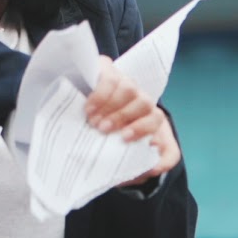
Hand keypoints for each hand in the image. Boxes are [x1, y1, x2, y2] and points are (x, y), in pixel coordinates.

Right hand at [84, 55, 181, 186]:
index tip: (125, 138)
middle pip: (146, 103)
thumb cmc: (105, 135)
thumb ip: (140, 164)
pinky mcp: (108, 69)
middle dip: (125, 118)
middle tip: (104, 130)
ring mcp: (124, 82)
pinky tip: (88, 109)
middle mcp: (139, 98)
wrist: (79, 104)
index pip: (158, 120)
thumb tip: (153, 168)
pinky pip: (111, 79)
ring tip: (95, 122)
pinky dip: (100, 96)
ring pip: (130, 89)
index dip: (144, 129)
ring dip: (112, 108)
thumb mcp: (123, 153)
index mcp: (147, 117)